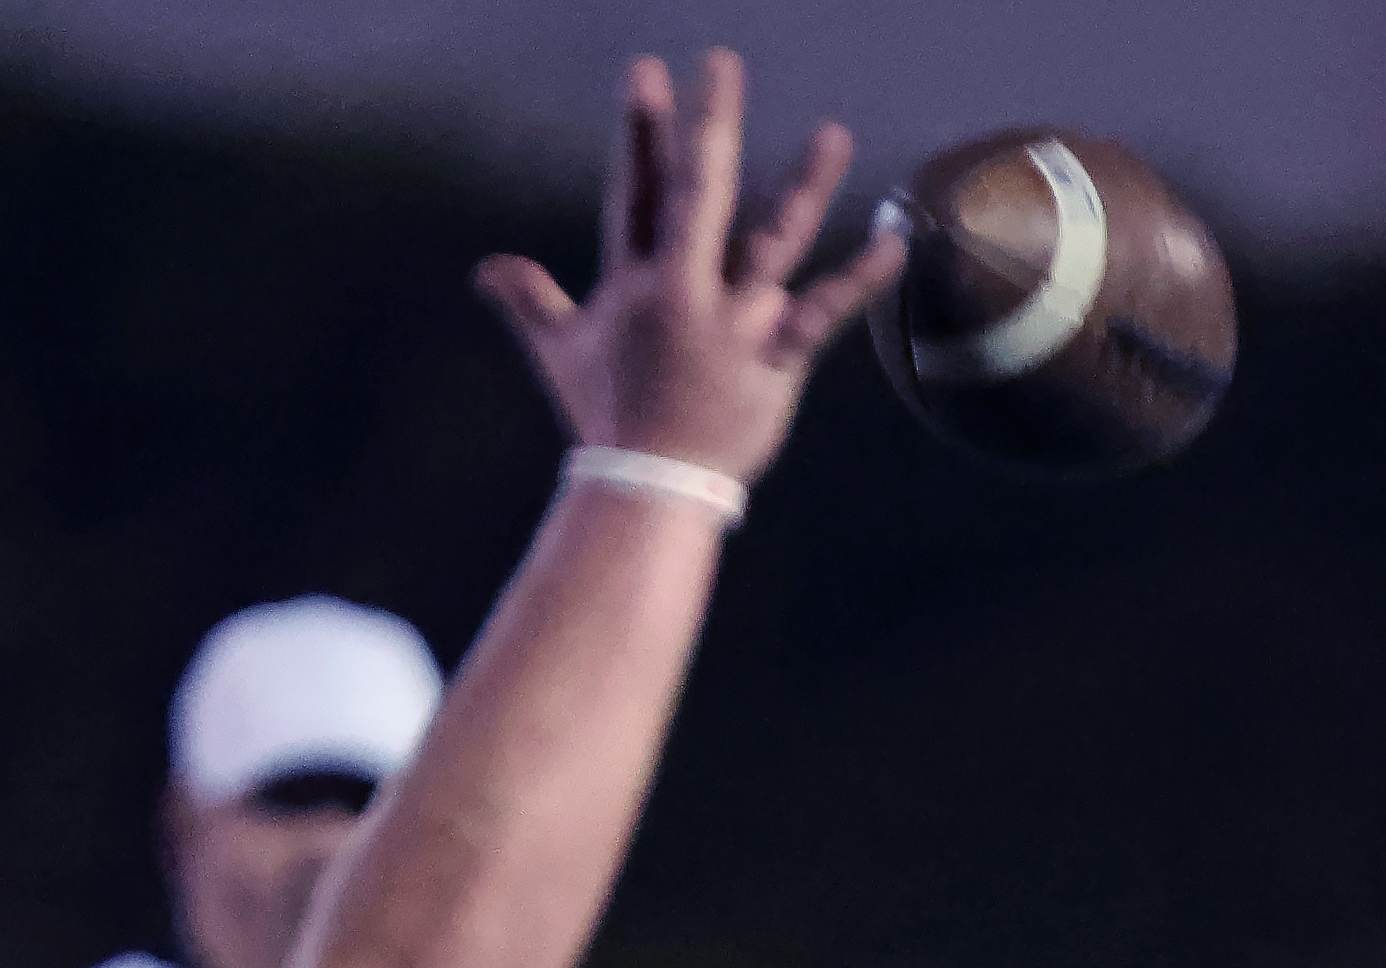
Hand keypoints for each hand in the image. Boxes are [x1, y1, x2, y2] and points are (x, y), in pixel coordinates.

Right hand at [473, 52, 900, 489]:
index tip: (647, 72)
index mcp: (636, 279)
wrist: (649, 486)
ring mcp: (733, 323)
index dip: (640, 130)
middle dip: (708, 126)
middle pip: (696, 193)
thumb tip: (488, 269)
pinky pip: (824, 313)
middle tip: (723, 63)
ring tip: (835, 134)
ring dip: (805, 187)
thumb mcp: (560, 350)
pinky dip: (862, 279)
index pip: (634, 189)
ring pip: (774, 242)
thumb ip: (531, 299)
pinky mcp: (774, 359)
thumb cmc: (607, 416)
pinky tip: (897, 241)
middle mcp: (684, 289)